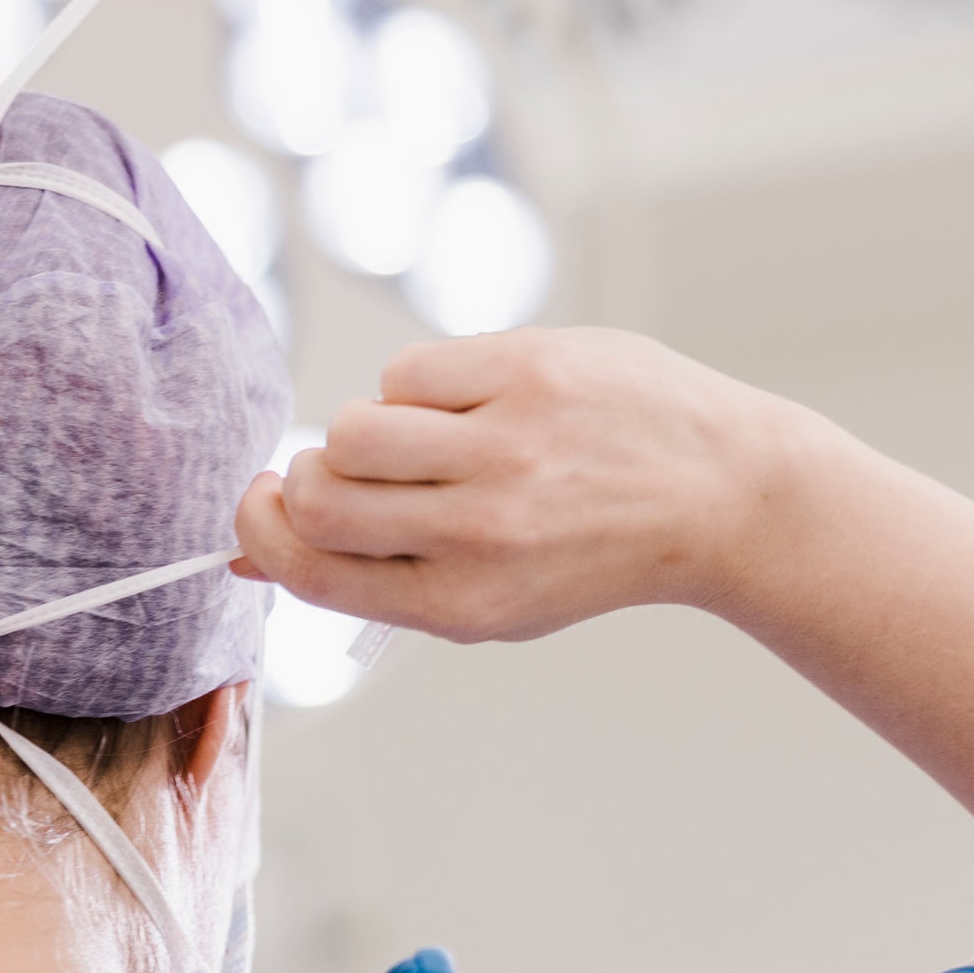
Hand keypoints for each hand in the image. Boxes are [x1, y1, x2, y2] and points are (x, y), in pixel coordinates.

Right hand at [232, 329, 815, 642]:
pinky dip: (420, 386)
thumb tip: (252, 555)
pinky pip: (408, 370)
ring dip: (365, 430)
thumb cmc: (593, 551)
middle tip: (336, 473)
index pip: (311, 567)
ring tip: (421, 438)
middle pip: (317, 493)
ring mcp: (506, 446)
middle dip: (303, 479)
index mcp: (463, 602)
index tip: (262, 507)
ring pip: (353, 425)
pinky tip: (475, 403)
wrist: (721, 495)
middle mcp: (481, 529)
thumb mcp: (486, 598)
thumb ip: (373, 579)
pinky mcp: (528, 371)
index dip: (263, 532)